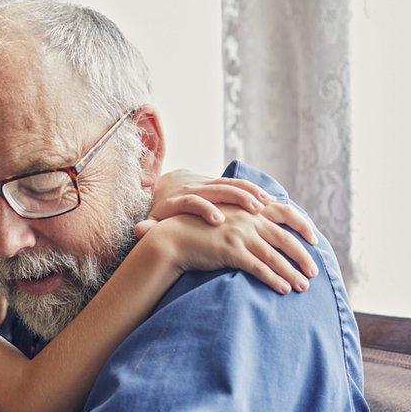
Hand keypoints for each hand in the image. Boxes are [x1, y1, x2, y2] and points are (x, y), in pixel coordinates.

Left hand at [142, 170, 275, 232]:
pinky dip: (254, 189)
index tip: (218, 220)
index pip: (191, 202)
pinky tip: (271, 201)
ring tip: (267, 204)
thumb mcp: (152, 220)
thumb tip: (139, 230)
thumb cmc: (160, 211)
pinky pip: (238, 183)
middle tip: (254, 210)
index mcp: (177, 200)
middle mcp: (194, 188)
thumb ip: (149, 226)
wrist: (164, 185)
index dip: (205, 209)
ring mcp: (207, 183)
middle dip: (236, 198)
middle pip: (216, 189)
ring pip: (231, 183)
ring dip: (250, 192)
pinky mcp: (218, 181)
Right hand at [148, 206, 318, 294]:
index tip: (315, 239)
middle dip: (302, 257)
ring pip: (274, 257)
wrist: (174, 238)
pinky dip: (274, 280)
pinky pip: (259, 268)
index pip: (285, 212)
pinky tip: (283, 289)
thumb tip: (264, 231)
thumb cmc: (200, 231)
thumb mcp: (226, 218)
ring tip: (303, 286)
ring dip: (292, 273)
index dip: (302, 225)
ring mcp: (240, 235)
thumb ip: (246, 220)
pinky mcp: (231, 252)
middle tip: (313, 271)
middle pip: (285, 239)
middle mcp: (248, 220)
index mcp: (249, 210)